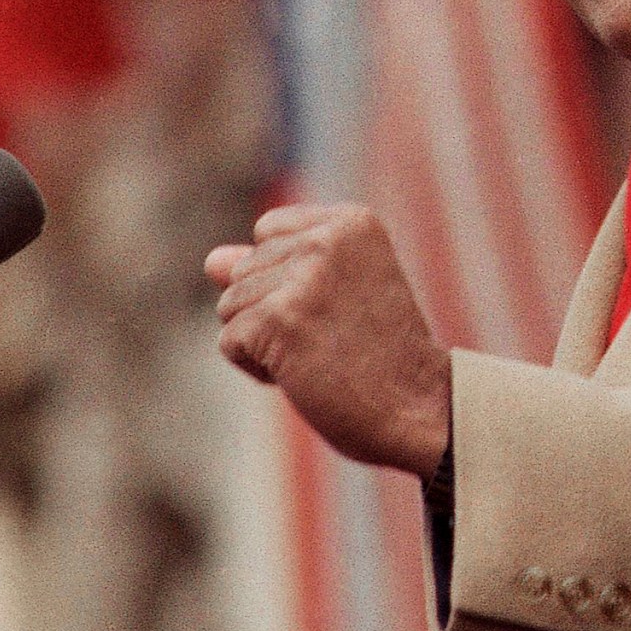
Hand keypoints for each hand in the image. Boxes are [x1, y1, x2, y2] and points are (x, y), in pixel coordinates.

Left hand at [204, 203, 451, 476]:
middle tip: (334, 339)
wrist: (420, 409)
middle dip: (271, 311)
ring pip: (229, 305)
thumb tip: (211, 260)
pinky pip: (230, 341)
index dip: (286, 276)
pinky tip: (304, 375)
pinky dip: (257, 369)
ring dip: (263, 342)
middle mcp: (327, 239)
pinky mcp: (277, 320)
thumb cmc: (382, 357)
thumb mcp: (334, 296)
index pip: (267, 231)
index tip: (336, 307)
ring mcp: (302, 278)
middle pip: (242, 269)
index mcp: (351, 222)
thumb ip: (274, 268)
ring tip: (320, 356)